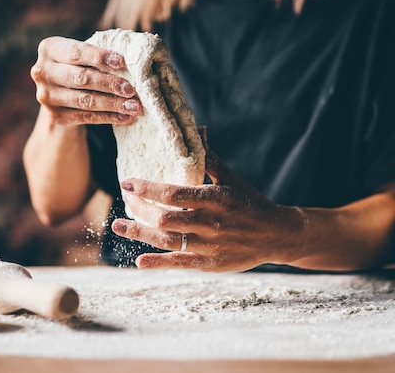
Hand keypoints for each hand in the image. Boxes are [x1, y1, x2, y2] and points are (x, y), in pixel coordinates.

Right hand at [30, 36, 141, 126]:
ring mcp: (46, 96)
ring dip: (113, 104)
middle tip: (131, 89)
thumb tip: (133, 58)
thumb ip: (100, 54)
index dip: (99, 57)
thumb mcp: (84, 55)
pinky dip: (108, 117)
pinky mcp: (55, 116)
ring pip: (85, 100)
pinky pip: (86, 117)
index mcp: (49, 48)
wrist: (62, 93)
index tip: (122, 63)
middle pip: (81, 78)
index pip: (76, 52)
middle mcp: (42, 71)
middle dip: (109, 84)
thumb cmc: (81, 66)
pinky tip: (125, 117)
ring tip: (134, 106)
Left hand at [111, 147, 303, 271]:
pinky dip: (158, 262)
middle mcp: (210, 223)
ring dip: (139, 234)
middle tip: (124, 200)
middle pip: (165, 218)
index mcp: (215, 198)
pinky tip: (139, 260)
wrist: (277, 234)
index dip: (147, 189)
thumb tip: (196, 129)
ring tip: (117, 226)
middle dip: (139, 209)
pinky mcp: (211, 264)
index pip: (174, 193)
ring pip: (167, 241)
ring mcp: (210, 246)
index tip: (127, 182)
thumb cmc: (250, 202)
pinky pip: (180, 263)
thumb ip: (209, 158)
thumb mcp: (232, 179)